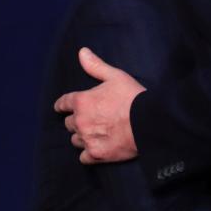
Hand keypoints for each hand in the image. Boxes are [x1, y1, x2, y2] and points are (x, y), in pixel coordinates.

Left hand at [54, 47, 145, 163]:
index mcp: (82, 101)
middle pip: (69, 124)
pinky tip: (96, 149)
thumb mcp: (115, 76)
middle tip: (89, 120)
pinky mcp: (97, 155)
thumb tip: (82, 52)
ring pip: (75, 140)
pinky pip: (83, 157)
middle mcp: (80, 121)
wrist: (149, 122)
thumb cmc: (133, 97)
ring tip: (94, 134)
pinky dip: (88, 153)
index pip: (63, 103)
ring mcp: (88, 139)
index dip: (62, 105)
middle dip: (77, 121)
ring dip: (82, 137)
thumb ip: (96, 66)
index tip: (61, 108)